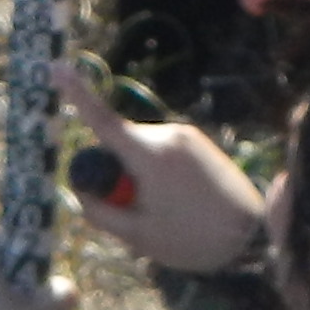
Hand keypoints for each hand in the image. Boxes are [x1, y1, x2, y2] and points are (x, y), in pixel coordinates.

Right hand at [56, 61, 264, 271]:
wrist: (253, 238)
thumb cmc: (193, 241)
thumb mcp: (137, 236)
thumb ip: (99, 211)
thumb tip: (81, 190)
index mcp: (151, 156)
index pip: (102, 121)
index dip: (76, 95)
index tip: (56, 68)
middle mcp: (168, 135)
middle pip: (118, 143)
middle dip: (115, 172)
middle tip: (139, 210)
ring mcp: (186, 136)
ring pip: (138, 150)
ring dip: (139, 174)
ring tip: (168, 209)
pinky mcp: (197, 141)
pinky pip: (159, 152)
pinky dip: (156, 172)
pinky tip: (180, 200)